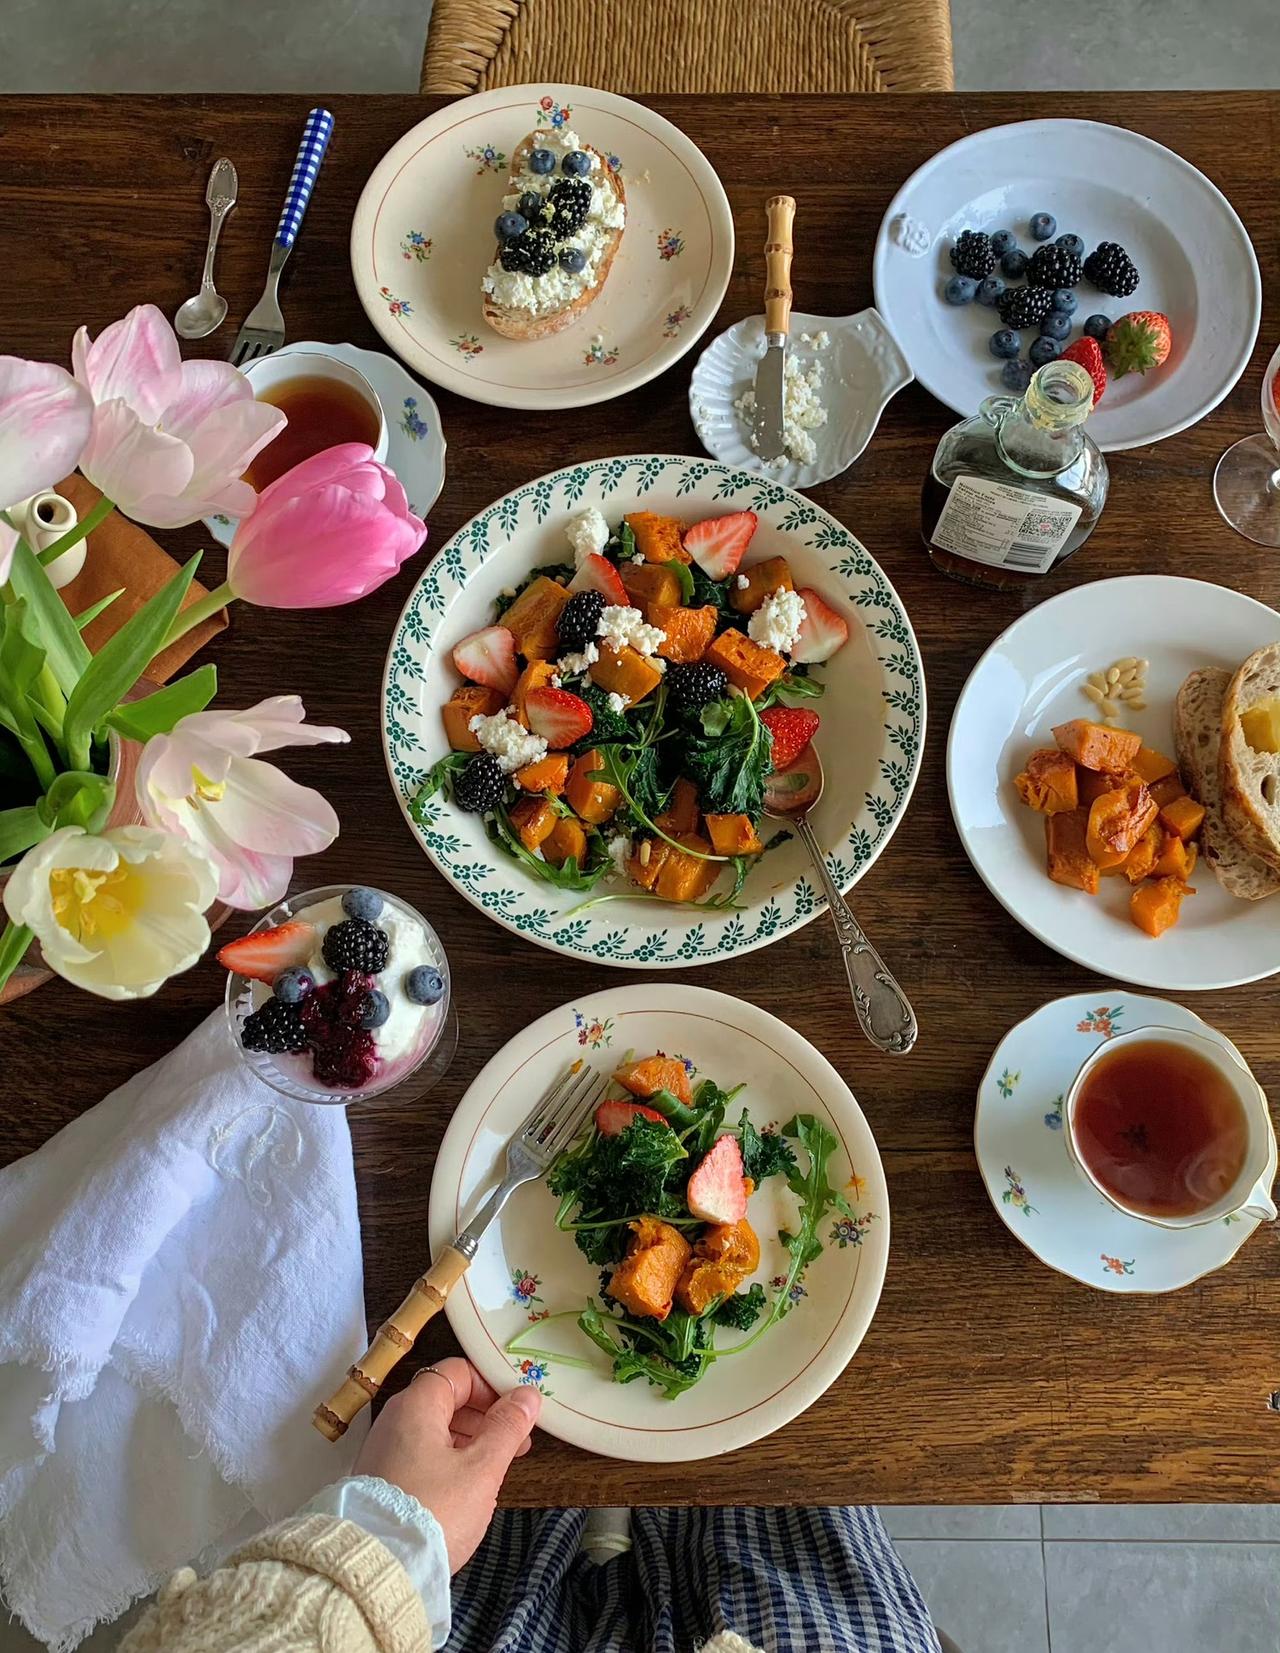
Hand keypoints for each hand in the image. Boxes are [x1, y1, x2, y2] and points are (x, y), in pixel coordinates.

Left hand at [354, 1357, 540, 1571]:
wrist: (378, 1568)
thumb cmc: (435, 1510)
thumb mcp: (481, 1468)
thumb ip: (507, 1428)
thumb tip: (527, 1395)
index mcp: (415, 1405)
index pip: (458, 1372)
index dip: (492, 1385)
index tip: (518, 1410)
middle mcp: (393, 1420)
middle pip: (446, 1400)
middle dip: (486, 1416)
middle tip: (517, 1441)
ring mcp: (384, 1450)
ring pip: (435, 1430)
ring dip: (470, 1440)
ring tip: (497, 1467)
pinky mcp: (381, 1480)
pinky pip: (421, 1454)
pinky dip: (449, 1460)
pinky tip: (467, 1487)